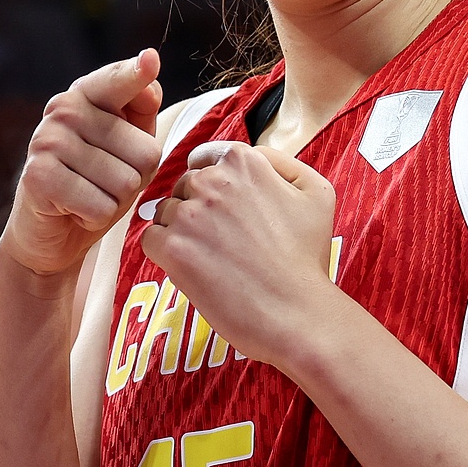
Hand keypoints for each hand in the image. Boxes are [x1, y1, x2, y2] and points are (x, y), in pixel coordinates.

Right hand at [1, 51, 163, 282]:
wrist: (49, 233)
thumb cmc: (96, 183)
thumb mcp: (126, 145)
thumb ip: (140, 112)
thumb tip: (149, 84)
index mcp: (86, 95)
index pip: (120, 82)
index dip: (137, 74)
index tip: (150, 60)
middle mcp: (64, 110)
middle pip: (145, 152)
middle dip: (136, 179)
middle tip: (104, 182)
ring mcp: (48, 141)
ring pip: (126, 183)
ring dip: (115, 201)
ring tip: (88, 195)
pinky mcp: (38, 177)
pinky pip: (101, 207)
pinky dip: (95, 218)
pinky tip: (74, 210)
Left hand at [143, 141, 337, 366]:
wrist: (295, 311)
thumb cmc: (306, 257)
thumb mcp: (316, 192)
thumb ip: (280, 161)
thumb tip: (250, 155)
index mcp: (244, 162)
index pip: (206, 157)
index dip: (211, 183)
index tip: (221, 205)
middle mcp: (211, 181)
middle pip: (185, 185)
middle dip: (197, 208)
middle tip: (224, 239)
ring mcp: (188, 213)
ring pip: (166, 211)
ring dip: (181, 231)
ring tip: (212, 257)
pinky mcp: (172, 247)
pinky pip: (151, 238)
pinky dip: (165, 252)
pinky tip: (193, 268)